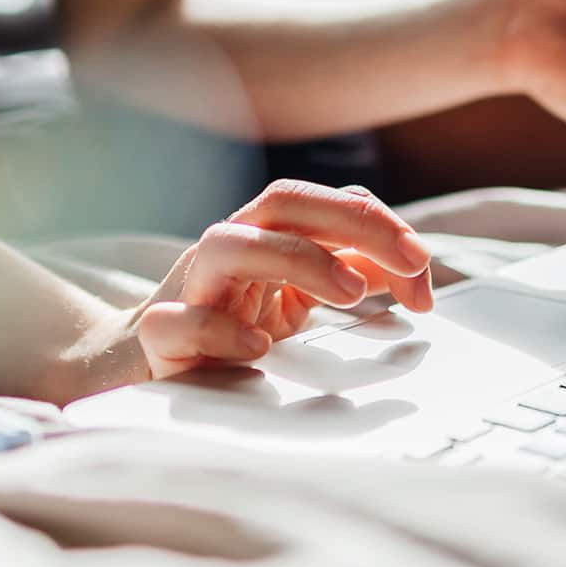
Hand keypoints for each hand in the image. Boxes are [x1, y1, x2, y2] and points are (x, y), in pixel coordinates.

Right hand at [131, 180, 433, 379]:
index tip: (422, 263)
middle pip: (284, 203)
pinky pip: (178, 321)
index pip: (322, 202)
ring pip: (227, 244)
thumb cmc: (228, 322)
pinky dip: (218, 328)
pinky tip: (259, 347)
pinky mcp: (159, 335)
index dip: (378, 224)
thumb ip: (349, 275)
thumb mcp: (296, 296)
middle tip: (411, 261)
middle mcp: (226, 247)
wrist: (143, 364)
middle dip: (353, 223)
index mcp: (263, 234)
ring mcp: (189, 286)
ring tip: (351, 293)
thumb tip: (412, 272)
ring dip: (296, 259)